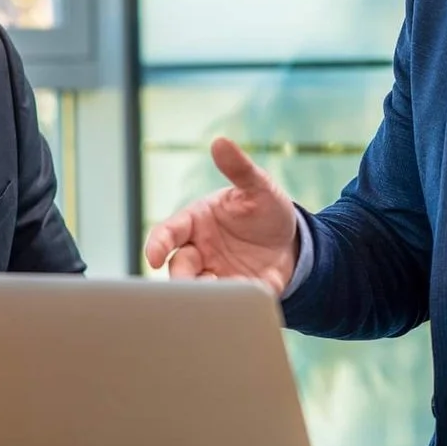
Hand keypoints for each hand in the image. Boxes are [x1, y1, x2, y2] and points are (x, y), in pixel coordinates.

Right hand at [141, 138, 300, 292]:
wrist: (292, 243)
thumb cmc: (266, 211)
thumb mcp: (259, 187)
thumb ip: (239, 168)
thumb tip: (220, 142)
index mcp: (196, 222)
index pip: (168, 233)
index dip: (157, 244)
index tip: (154, 256)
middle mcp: (199, 250)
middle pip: (179, 267)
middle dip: (181, 277)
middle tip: (193, 284)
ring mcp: (214, 273)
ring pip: (198, 288)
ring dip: (204, 294)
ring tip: (221, 293)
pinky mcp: (232, 293)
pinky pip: (226, 302)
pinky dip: (230, 303)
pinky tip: (243, 300)